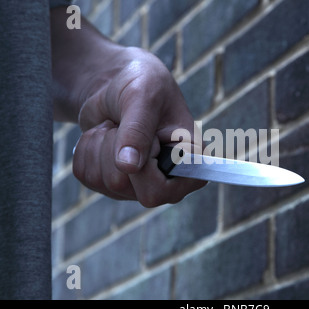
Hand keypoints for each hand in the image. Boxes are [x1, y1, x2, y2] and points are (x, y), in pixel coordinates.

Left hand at [71, 47, 205, 206]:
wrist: (119, 86)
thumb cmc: (144, 84)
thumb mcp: (144, 96)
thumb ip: (138, 130)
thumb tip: (128, 167)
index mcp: (190, 163)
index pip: (163, 192)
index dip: (143, 169)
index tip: (147, 139)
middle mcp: (168, 181)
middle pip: (123, 186)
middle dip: (113, 149)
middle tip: (125, 124)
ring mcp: (139, 186)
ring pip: (103, 182)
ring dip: (99, 146)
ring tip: (117, 126)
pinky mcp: (113, 183)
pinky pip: (85, 176)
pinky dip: (87, 149)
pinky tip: (105, 135)